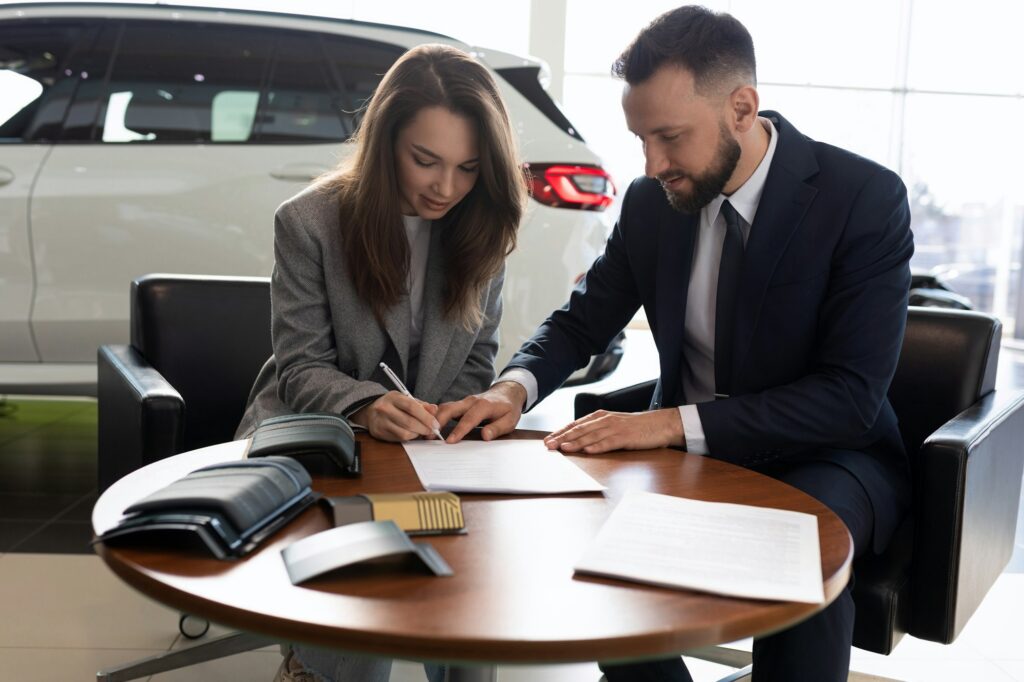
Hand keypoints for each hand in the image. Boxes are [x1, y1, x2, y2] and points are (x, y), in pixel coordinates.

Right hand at [350, 391, 441, 441]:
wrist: (371, 410)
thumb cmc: (393, 404)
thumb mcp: (406, 399)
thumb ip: (421, 405)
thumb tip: (434, 410)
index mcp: (393, 397)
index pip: (412, 407)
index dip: (426, 417)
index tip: (435, 424)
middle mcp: (385, 409)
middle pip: (409, 422)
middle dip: (424, 428)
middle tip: (432, 430)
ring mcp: (380, 422)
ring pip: (404, 433)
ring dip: (417, 434)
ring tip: (421, 431)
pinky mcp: (379, 433)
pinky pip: (399, 439)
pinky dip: (409, 438)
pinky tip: (412, 433)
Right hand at [436, 381, 526, 442]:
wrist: (507, 393)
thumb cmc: (509, 408)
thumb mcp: (510, 420)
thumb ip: (497, 428)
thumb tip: (485, 436)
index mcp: (483, 405)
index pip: (469, 419)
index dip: (458, 431)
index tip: (449, 441)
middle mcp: (471, 401)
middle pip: (450, 408)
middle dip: (437, 421)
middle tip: (429, 436)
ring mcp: (464, 402)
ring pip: (445, 407)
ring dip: (434, 419)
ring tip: (426, 433)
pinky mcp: (460, 405)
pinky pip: (446, 409)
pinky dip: (436, 416)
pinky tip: (430, 427)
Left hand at [543, 408, 684, 453]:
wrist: (661, 424)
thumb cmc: (636, 427)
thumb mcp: (614, 425)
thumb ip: (598, 429)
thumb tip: (578, 439)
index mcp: (601, 417)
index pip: (576, 425)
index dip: (560, 432)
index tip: (547, 440)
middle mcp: (605, 420)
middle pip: (580, 430)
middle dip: (562, 437)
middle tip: (548, 445)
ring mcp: (615, 428)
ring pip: (591, 436)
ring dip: (575, 442)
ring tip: (562, 448)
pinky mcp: (626, 437)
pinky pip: (609, 443)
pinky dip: (597, 447)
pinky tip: (587, 451)